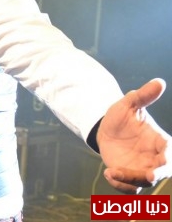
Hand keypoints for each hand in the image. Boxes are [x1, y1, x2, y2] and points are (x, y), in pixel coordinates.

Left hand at [98, 78, 171, 192]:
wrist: (104, 130)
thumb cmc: (121, 117)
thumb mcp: (128, 104)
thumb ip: (143, 96)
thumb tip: (159, 81)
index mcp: (161, 142)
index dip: (170, 159)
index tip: (163, 161)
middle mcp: (155, 158)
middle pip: (163, 172)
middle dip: (157, 175)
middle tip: (148, 175)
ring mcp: (142, 169)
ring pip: (144, 183)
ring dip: (130, 181)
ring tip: (112, 172)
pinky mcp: (128, 177)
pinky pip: (129, 189)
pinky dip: (120, 186)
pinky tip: (108, 174)